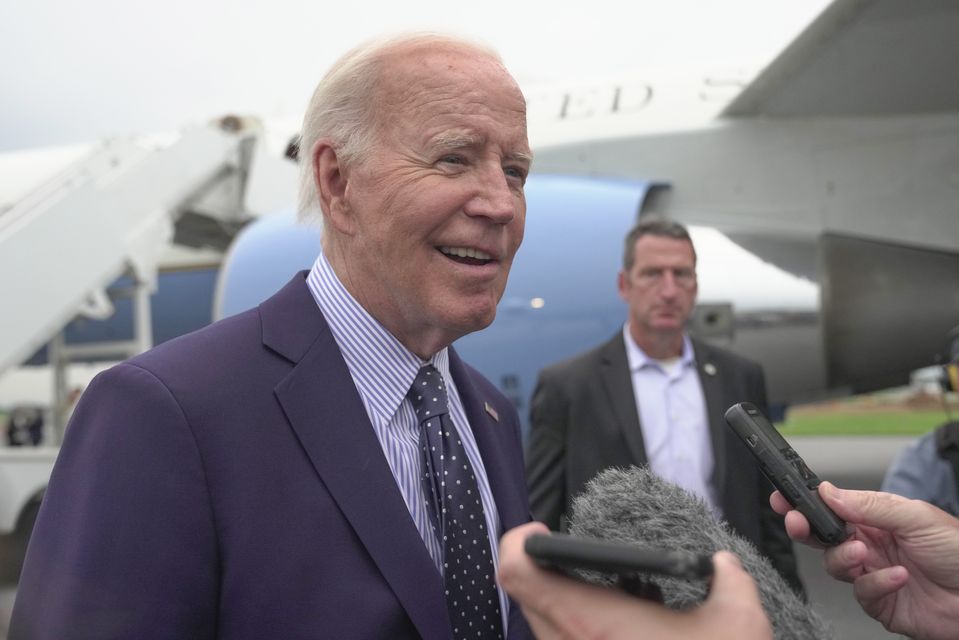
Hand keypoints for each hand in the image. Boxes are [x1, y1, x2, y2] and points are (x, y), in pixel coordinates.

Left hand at [498, 522, 770, 639]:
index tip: (544, 532)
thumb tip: (725, 565)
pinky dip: (585, 633)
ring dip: (571, 609)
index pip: (516, 574)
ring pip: (546, 628)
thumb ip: (729, 583)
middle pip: (529, 598)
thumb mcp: (737, 626)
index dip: (520, 543)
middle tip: (587, 563)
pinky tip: (628, 632)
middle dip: (551, 574)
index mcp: (589, 623)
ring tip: (617, 601)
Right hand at [771, 482, 958, 639]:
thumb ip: (870, 505)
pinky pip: (862, 594)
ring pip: (836, 566)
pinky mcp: (881, 603)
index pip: (833, 507)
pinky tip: (897, 577)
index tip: (783, 497)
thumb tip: (830, 492)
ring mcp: (873, 573)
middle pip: (824, 536)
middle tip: (797, 523)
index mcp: (877, 518)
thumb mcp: (916, 516)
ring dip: (845, 558)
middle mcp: (871, 545)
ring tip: (865, 555)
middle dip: (806, 528)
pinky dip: (876, 584)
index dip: (806, 502)